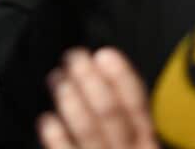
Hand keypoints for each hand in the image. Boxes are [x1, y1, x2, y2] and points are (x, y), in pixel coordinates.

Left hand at [37, 48, 158, 148]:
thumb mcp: (137, 140)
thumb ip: (127, 117)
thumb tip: (105, 73)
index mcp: (147, 143)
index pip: (138, 107)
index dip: (122, 79)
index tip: (105, 55)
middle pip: (112, 116)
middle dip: (92, 82)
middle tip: (74, 58)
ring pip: (92, 134)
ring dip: (73, 103)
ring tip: (58, 80)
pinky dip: (59, 141)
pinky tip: (47, 120)